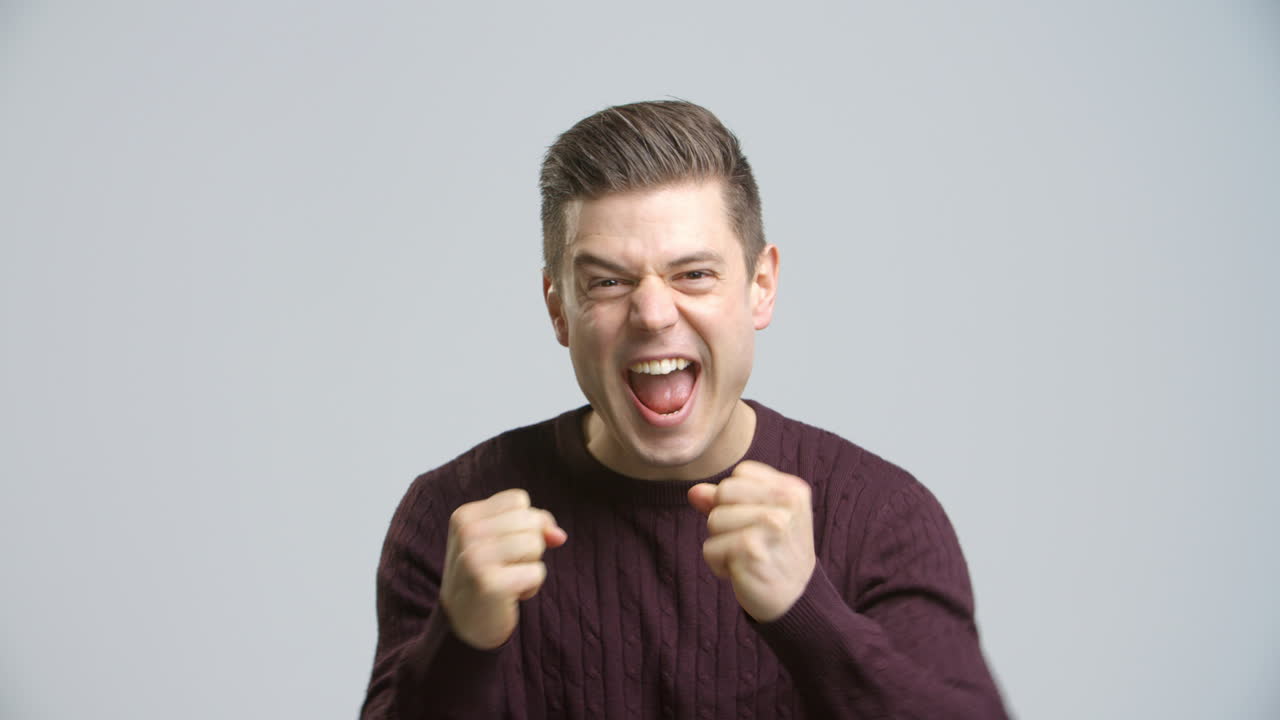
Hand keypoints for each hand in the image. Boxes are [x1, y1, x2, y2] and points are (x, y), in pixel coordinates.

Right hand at [440, 488, 566, 648]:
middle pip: (530, 520)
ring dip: (531, 566)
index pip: (518, 500)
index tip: (505, 547)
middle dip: (529, 545)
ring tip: (507, 580)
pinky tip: (509, 596)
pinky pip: (538, 572)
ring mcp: (476, 558)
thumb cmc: (486, 576)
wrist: (463, 626)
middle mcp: (467, 533)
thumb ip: (531, 526)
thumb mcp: (500, 541)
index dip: (526, 523)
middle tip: (505, 566)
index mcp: (465, 516)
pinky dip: (531, 587)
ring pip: (536, 543)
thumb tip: (559, 536)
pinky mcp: (491, 584)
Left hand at [688, 461, 815, 621]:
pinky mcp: (750, 549)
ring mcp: (770, 524)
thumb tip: (694, 491)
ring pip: (713, 519)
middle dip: (726, 518)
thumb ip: (727, 499)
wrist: (795, 599)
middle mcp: (786, 503)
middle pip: (723, 492)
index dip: (737, 498)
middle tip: (751, 541)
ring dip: (722, 543)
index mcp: (792, 489)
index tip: (757, 521)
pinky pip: (709, 548)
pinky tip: (742, 571)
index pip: (740, 472)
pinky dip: (719, 564)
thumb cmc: (774, 553)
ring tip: (747, 556)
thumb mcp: (759, 517)